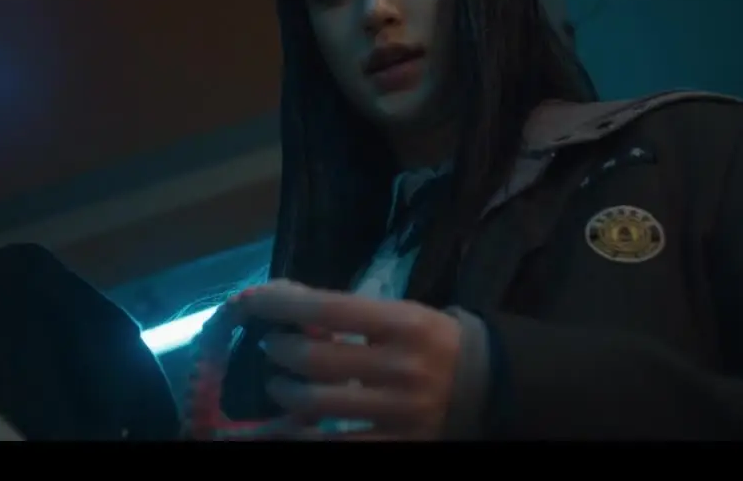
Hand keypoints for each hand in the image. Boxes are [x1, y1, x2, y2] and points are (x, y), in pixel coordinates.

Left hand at [237, 279, 462, 439]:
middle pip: (316, 360)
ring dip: (286, 393)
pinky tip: (291, 426)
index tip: (253, 301)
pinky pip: (337, 445)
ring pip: (318, 405)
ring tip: (281, 385)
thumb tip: (283, 297)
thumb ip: (349, 312)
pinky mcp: (399, 444)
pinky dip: (303, 436)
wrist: (489, 386)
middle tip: (272, 348)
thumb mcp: (401, 314)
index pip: (328, 309)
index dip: (283, 304)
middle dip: (281, 352)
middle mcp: (401, 366)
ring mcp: (399, 410)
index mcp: (404, 323)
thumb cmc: (432, 342)